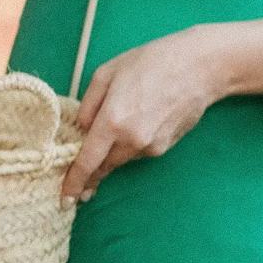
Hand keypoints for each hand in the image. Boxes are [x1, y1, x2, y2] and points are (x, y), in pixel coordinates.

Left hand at [57, 28, 228, 202]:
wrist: (197, 68)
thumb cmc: (150, 63)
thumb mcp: (106, 74)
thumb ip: (88, 105)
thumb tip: (82, 130)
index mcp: (112, 121)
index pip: (87, 162)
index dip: (74, 182)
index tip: (65, 200)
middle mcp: (132, 140)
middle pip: (103, 166)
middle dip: (90, 174)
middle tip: (79, 183)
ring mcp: (151, 147)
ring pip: (121, 159)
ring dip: (111, 154)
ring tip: (116, 128)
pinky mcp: (165, 148)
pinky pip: (138, 152)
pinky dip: (130, 145)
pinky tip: (137, 122)